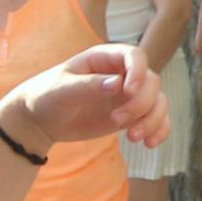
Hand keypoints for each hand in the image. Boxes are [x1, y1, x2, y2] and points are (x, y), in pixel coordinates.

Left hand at [4, 44, 161, 150]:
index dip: (138, 72)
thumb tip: (116, 84)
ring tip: (133, 138)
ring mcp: (129, 96)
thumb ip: (88, 85)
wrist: (42, 120)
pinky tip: (150, 144)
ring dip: (152, 120)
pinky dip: (159, 130)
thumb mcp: (62, 89)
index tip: (128, 92)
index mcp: (105, 58)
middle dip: (141, 104)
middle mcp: (122, 74)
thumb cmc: (47, 96)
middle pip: (151, 82)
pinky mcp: (132, 116)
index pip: (135, 56)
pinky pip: (157, 120)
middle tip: (116, 121)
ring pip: (158, 102)